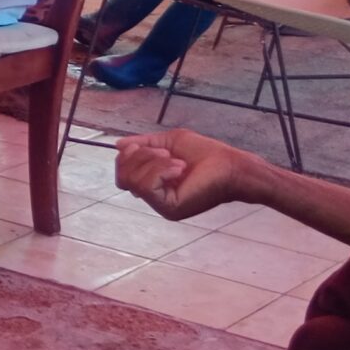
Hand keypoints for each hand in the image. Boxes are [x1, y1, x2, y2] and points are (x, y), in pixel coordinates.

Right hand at [114, 129, 255, 219]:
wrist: (230, 166)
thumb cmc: (206, 155)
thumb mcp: (168, 141)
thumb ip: (144, 144)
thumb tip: (118, 145)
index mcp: (153, 184)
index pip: (123, 173)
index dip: (130, 155)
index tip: (153, 146)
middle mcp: (154, 198)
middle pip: (123, 176)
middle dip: (141, 156)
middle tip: (166, 152)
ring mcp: (161, 206)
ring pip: (133, 180)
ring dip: (154, 162)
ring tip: (177, 162)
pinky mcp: (170, 208)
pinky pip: (148, 186)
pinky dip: (161, 170)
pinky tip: (180, 168)